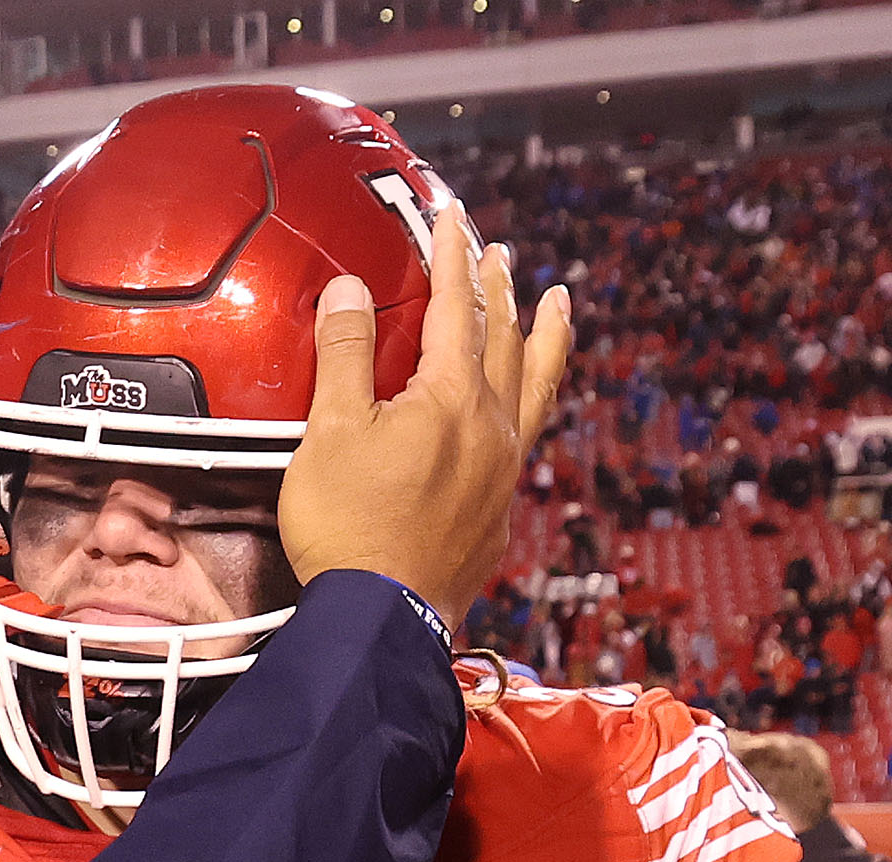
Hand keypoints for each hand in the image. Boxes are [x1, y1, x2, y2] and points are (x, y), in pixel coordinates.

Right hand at [279, 201, 574, 628]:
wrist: (381, 617)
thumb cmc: (349, 527)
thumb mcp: (331, 431)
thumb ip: (344, 354)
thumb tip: (351, 288)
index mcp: (451, 397)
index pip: (454, 307)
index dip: (451, 255)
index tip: (451, 214)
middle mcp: (491, 428)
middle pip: (505, 340)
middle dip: (500, 290)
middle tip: (501, 253)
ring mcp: (502, 473)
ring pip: (536, 387)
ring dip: (546, 340)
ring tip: (560, 307)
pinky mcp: (497, 515)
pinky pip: (527, 440)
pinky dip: (532, 404)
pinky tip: (524, 410)